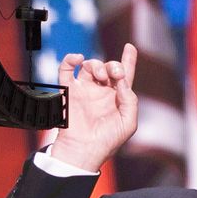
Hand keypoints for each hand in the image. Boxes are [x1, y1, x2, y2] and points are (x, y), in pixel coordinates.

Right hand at [48, 44, 138, 171]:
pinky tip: (77, 59)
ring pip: (89, 65)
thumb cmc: (107, 141)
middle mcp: (101, 92)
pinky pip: (66, 69)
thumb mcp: (128, 123)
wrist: (83, 150)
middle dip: (113, 65)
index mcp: (116, 99)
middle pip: (108, 68)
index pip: (124, 76)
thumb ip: (130, 100)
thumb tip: (122, 81)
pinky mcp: (68, 91)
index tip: (130, 47)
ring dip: (97, 65)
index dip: (128, 60)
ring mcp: (84, 90)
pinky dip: (70, 60)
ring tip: (101, 77)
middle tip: (114, 74)